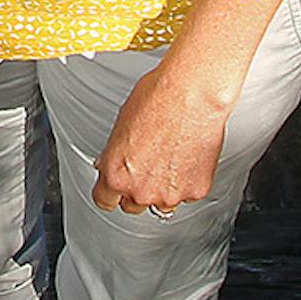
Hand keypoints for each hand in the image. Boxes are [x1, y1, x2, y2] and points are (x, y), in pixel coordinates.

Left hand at [90, 57, 232, 217]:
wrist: (191, 95)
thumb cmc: (156, 99)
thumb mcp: (121, 124)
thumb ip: (116, 153)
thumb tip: (114, 161)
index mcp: (116, 173)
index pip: (105, 201)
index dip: (109, 192)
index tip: (113, 189)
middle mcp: (141, 190)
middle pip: (133, 204)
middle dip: (136, 189)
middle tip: (145, 165)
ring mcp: (169, 194)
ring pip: (162, 202)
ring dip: (162, 187)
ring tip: (168, 157)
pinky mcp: (195, 191)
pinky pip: (187, 193)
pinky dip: (187, 180)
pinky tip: (186, 156)